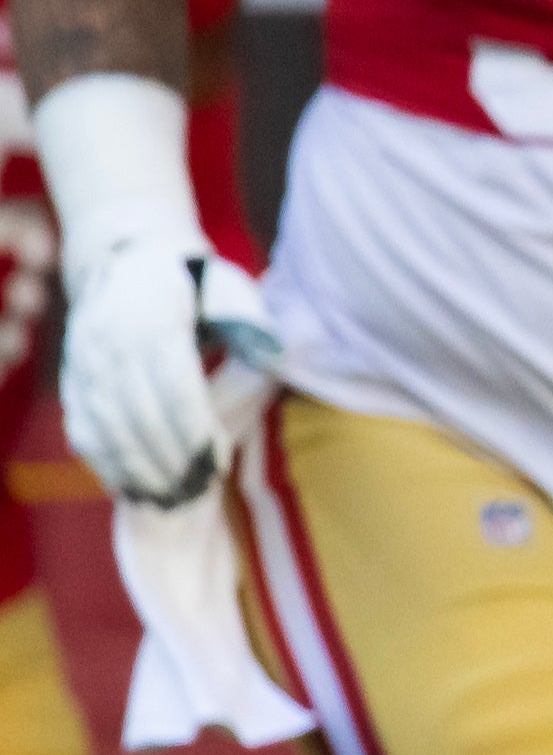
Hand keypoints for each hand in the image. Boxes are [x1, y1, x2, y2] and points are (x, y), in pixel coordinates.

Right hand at [60, 241, 277, 505]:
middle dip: (169, 460)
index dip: (195, 432)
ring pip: (107, 429)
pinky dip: (108, 463)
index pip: (176, 390)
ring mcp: (84, 363)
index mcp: (155, 322)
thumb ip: (254, 325)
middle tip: (198, 490)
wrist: (126, 258)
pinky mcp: (72, 381)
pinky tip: (136, 485)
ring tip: (172, 496)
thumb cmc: (197, 279)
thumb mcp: (232, 288)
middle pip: (139, 417)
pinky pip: (84, 431)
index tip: (218, 463)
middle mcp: (111, 343)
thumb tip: (278, 359)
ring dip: (139, 468)